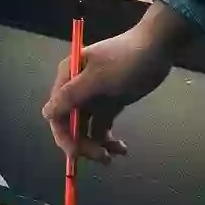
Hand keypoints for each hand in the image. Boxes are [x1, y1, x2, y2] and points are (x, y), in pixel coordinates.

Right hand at [40, 18, 186, 163]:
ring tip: (114, 155)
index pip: (57, 113)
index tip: (76, 154)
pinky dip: (109, 139)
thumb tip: (46, 114)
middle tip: (102, 158)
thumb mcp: (98, 78)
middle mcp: (76, 90)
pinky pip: (103, 126)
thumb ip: (71, 96)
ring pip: (87, 128)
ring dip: (97, 144)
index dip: (64, 135)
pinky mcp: (110, 103)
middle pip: (71, 124)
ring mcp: (93, 97)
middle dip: (83, 143)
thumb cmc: (126, 60)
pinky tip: (121, 148)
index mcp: (68, 79)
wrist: (159, 47)